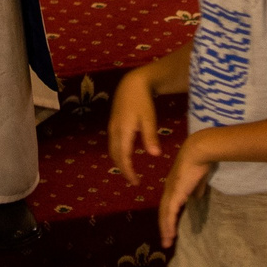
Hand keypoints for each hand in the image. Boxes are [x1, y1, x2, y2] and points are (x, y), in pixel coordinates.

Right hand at [107, 67, 160, 183]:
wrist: (132, 83)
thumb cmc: (142, 100)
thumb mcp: (149, 118)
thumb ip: (151, 137)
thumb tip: (155, 155)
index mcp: (123, 131)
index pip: (123, 157)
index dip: (128, 171)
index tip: (136, 183)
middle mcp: (114, 131)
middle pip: (115, 156)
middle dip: (123, 169)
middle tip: (134, 180)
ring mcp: (112, 128)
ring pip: (112, 150)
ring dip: (120, 162)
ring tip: (130, 170)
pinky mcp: (113, 124)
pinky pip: (113, 144)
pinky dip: (118, 153)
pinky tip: (127, 155)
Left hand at [159, 139, 214, 245]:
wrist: (197, 153)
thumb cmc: (199, 163)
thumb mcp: (198, 180)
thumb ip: (197, 188)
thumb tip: (197, 196)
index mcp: (174, 186)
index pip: (168, 205)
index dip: (168, 217)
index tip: (171, 229)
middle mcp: (169, 190)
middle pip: (163, 212)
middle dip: (164, 226)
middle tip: (167, 241)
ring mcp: (170, 192)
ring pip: (164, 214)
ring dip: (165, 229)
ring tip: (167, 242)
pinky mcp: (175, 194)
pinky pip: (169, 213)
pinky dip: (168, 224)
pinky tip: (170, 234)